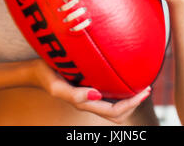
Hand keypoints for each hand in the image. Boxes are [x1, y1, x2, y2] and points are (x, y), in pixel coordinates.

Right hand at [30, 58, 150, 123]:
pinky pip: (108, 93)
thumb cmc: (46, 74)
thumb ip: (74, 94)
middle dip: (135, 103)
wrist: (35, 70)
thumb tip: (97, 94)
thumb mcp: (56, 85)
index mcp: (85, 103)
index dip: (132, 103)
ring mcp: (89, 94)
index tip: (145, 90)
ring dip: (130, 97)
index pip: (115, 111)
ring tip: (141, 84)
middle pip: (118, 113)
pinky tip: (126, 77)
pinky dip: (121, 89)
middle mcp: (90, 100)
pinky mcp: (88, 85)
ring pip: (115, 105)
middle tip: (148, 88)